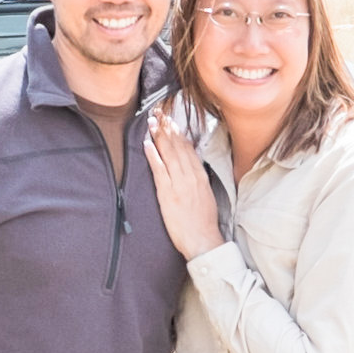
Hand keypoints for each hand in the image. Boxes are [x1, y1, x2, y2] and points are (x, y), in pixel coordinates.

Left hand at [141, 114, 225, 261]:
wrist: (203, 240)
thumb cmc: (204, 222)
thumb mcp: (206, 196)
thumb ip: (198, 179)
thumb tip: (191, 166)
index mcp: (200, 176)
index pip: (188, 148)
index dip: (178, 132)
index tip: (171, 119)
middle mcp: (190, 176)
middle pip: (178, 146)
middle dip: (168, 127)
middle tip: (159, 111)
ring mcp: (179, 184)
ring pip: (169, 154)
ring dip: (159, 136)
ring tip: (152, 121)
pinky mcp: (167, 194)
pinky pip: (159, 170)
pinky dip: (153, 155)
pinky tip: (147, 143)